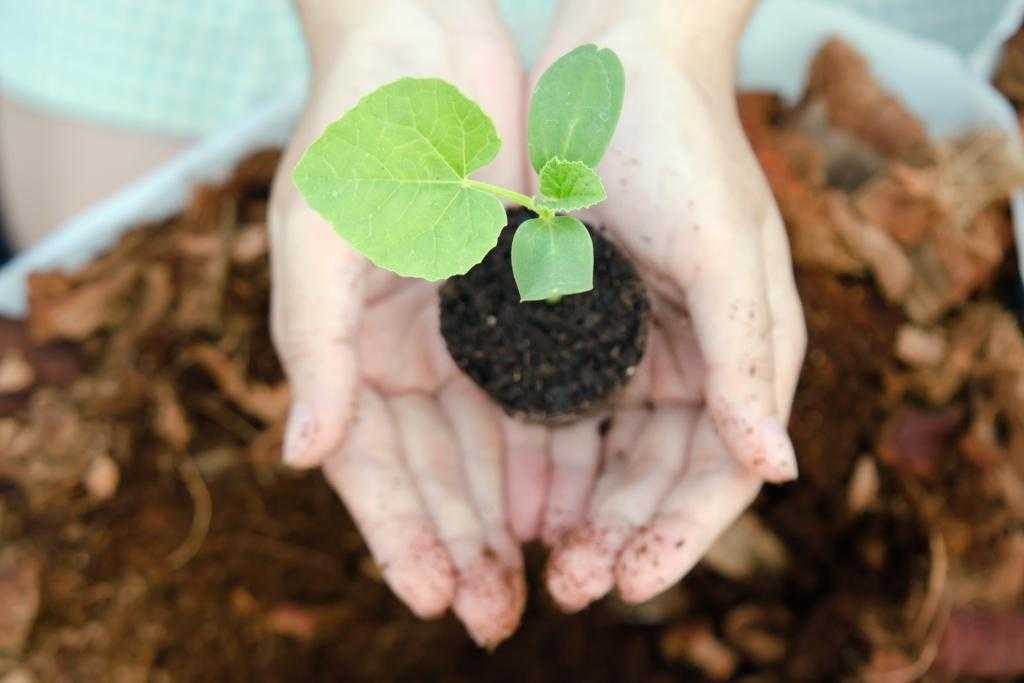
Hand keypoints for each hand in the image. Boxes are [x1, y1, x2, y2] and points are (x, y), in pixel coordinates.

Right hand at [270, 0, 528, 645]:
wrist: (427, 49)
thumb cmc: (358, 134)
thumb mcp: (322, 238)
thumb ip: (315, 349)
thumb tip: (303, 456)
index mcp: (340, 346)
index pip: (365, 465)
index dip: (395, 534)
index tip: (430, 597)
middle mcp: (398, 352)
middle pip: (431, 473)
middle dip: (460, 545)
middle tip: (493, 616)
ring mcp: (457, 334)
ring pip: (484, 448)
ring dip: (505, 515)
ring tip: (538, 579)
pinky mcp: (512, 308)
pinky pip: (529, 396)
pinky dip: (543, 451)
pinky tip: (564, 503)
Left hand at [525, 0, 806, 609]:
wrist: (608, 63)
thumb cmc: (679, 140)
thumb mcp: (723, 246)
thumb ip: (749, 357)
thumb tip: (781, 469)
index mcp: (745, 349)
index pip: (720, 470)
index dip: (678, 535)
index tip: (629, 583)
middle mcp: (693, 359)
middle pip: (658, 476)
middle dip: (620, 535)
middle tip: (571, 587)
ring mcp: (633, 345)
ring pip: (608, 454)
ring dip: (580, 510)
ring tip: (540, 560)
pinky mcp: (578, 323)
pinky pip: (562, 408)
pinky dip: (545, 457)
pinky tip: (516, 494)